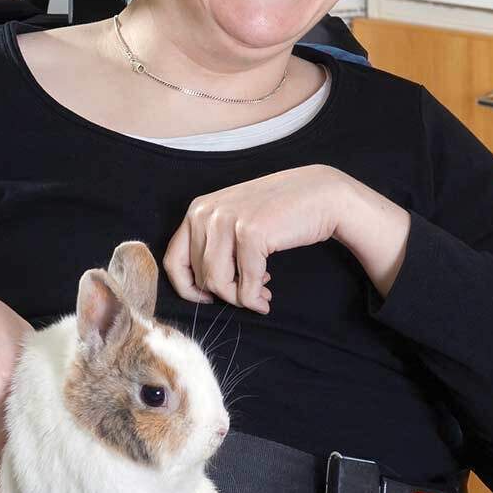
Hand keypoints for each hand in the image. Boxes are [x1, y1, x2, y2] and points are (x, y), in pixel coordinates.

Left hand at [163, 164, 345, 312]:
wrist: (320, 193)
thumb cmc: (277, 212)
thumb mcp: (233, 222)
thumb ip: (212, 246)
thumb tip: (200, 289)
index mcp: (196, 210)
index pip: (172, 261)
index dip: (188, 288)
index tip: (208, 298)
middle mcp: (205, 213)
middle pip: (200, 276)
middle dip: (225, 293)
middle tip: (250, 294)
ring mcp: (226, 221)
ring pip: (218, 283)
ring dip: (240, 299)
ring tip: (260, 295)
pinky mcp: (250, 233)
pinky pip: (245, 284)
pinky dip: (255, 298)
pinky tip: (266, 297)